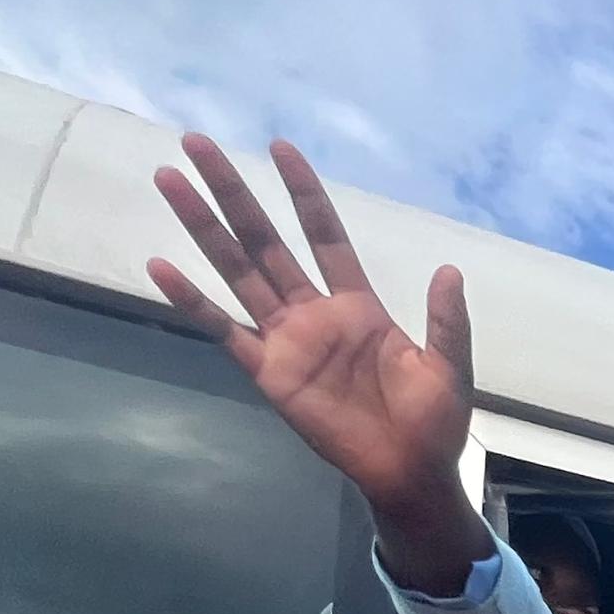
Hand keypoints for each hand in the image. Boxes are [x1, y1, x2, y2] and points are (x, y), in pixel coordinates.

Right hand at [148, 136, 480, 555]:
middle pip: (266, 240)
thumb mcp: (450, 367)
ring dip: (204, 228)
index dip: (303, 193)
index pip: (324, 234)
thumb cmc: (433, 423)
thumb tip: (448, 270)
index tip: (280, 147)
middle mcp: (315, 313)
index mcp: (359, 305)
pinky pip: (224, 331)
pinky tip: (162, 267)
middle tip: (198, 142)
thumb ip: (447, 320)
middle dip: (234, 193)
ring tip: (170, 180)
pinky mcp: (269, 373)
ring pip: (237, 272)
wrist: (409, 472)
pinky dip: (193, 301)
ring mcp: (288, 341)